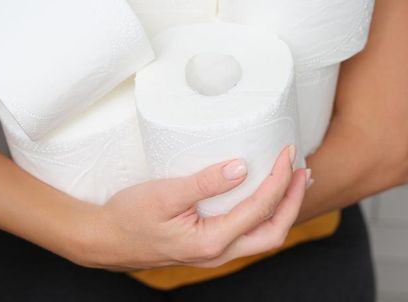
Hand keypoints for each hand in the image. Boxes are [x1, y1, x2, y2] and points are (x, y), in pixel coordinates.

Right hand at [76, 145, 308, 270]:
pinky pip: (247, 234)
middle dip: (293, 201)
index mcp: (210, 242)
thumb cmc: (128, 217)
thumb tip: (241, 166)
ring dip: (282, 209)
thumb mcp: (163, 193)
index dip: (279, 179)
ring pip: (263, 237)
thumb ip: (205, 182)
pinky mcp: (208, 247)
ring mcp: (214, 254)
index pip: (259, 209)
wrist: (105, 240)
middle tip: (302, 170)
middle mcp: (218, 254)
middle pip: (273, 232)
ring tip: (293, 181)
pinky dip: (264, 214)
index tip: (287, 153)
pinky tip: (264, 195)